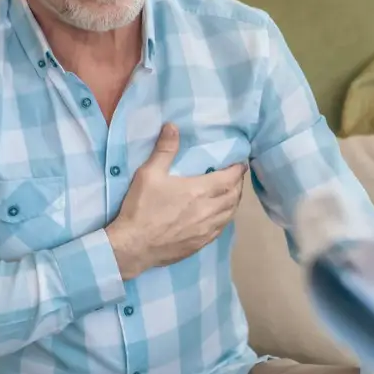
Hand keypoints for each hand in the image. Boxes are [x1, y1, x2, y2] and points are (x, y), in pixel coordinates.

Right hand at [105, 123, 247, 278]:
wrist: (133, 246)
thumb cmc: (141, 208)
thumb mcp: (149, 174)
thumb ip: (164, 150)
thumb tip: (173, 126)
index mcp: (200, 191)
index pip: (229, 178)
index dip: (238, 170)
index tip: (240, 163)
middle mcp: (209, 210)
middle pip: (234, 196)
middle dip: (238, 184)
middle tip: (236, 177)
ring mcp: (207, 229)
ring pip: (230, 213)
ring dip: (234, 202)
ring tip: (231, 194)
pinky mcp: (201, 243)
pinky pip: (221, 229)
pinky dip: (225, 218)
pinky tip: (220, 215)